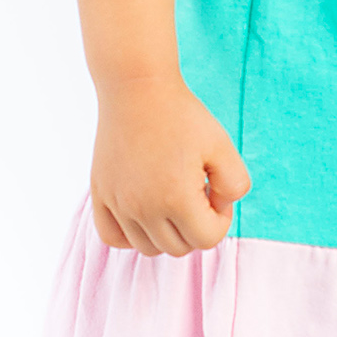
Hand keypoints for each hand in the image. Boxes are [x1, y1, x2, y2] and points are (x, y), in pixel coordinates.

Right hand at [90, 74, 250, 255]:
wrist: (137, 89)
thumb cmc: (183, 116)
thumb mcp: (223, 146)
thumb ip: (235, 186)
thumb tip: (217, 208)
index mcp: (176, 199)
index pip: (207, 240)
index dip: (220, 218)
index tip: (213, 188)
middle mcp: (143, 208)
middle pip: (178, 247)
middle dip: (195, 225)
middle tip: (195, 189)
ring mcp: (118, 204)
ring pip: (148, 248)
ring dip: (167, 232)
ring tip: (172, 197)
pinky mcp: (100, 195)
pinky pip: (113, 238)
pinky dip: (131, 235)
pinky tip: (145, 211)